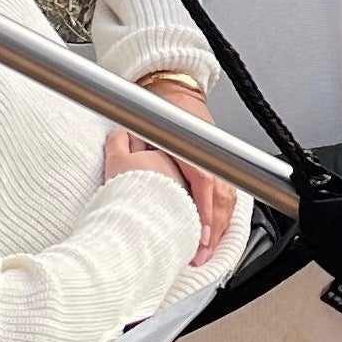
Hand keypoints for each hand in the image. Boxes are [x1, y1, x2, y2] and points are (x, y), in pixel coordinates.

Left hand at [104, 74, 236, 264]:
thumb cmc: (160, 106)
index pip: (205, 181)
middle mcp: (210, 152)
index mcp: (194, 144)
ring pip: (229, 197)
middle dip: (215, 228)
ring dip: (221, 225)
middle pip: (222, 196)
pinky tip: (218, 232)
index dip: (205, 212)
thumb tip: (112, 164)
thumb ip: (127, 144)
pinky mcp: (219, 162)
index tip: (201, 236)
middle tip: (202, 254)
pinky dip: (225, 214)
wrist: (173, 88)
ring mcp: (218, 157)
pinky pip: (229, 193)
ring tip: (208, 250)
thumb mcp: (143, 123)